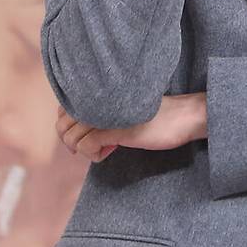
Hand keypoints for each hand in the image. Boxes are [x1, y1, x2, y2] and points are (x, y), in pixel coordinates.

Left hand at [55, 93, 207, 162]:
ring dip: (85, 150)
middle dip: (73, 142)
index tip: (85, 135)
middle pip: (63, 126)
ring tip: (105, 148)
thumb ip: (104, 111)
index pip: (63, 110)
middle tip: (94, 146)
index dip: (68, 127)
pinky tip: (112, 150)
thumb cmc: (156, 115)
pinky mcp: (116, 129)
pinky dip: (95, 155)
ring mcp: (107, 114)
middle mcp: (101, 99)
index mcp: (102, 91)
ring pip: (72, 138)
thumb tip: (80, 128)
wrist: (183, 116)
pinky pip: (87, 146)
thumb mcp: (125, 110)